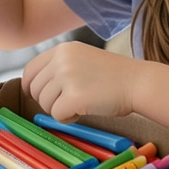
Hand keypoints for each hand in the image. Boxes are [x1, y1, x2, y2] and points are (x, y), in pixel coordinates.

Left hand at [21, 42, 141, 122]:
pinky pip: (56, 115)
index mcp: (62, 49)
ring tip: (81, 104)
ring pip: (44, 103)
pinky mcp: (74, 96)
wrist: (138, 82)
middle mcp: (62, 60)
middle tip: (68, 102)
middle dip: (48, 101)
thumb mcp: (82, 58)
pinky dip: (68, 119)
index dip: (31, 86)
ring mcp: (67, 77)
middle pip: (35, 89)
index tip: (37, 95)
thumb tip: (34, 86)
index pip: (30, 69)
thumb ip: (60, 66)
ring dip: (59, 110)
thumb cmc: (114, 76)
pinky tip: (83, 111)